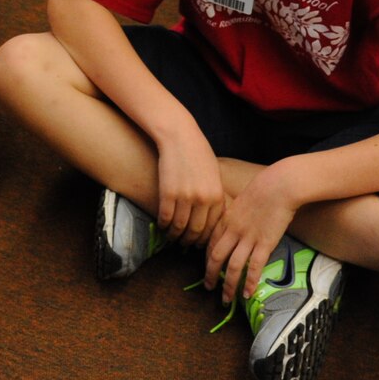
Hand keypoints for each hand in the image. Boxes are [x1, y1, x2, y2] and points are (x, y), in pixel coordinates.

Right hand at [154, 128, 226, 245]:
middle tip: (184, 244)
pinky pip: (165, 218)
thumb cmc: (197, 152)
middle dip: (190, 241)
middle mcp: (203, 199)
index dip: (204, 238)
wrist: (179, 135)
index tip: (198, 242)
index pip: (212, 227)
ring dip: (175, 235)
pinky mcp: (168, 193)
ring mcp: (185, 197)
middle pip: (196, 231)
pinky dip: (163, 225)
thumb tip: (213, 216)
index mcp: (216, 195)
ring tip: (172, 237)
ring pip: (179, 227)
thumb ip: (214, 195)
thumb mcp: (213, 174)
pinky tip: (162, 226)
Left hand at [204, 166, 298, 302]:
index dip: (207, 259)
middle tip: (208, 288)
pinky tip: (247, 294)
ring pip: (233, 267)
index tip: (207, 269)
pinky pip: (254, 267)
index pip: (211, 243)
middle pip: (216, 258)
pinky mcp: (264, 244)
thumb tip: (235, 226)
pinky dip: (249, 282)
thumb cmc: (264, 189)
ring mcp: (248, 238)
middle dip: (210, 275)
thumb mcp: (242, 201)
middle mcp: (233, 231)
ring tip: (226, 299)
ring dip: (228, 285)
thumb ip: (236, 216)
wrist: (279, 185)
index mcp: (226, 219)